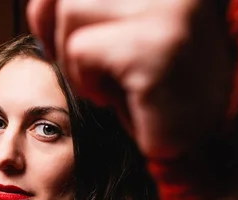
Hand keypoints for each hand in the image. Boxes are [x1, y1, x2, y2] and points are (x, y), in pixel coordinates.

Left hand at [26, 0, 233, 159]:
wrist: (197, 148)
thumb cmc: (157, 94)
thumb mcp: (120, 40)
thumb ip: (88, 13)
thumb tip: (39, 5)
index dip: (52, 3)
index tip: (49, 32)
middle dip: (58, 33)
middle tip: (85, 70)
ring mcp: (171, 9)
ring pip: (70, 13)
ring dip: (75, 62)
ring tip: (109, 86)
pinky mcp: (156, 47)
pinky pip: (79, 50)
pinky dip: (86, 82)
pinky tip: (117, 101)